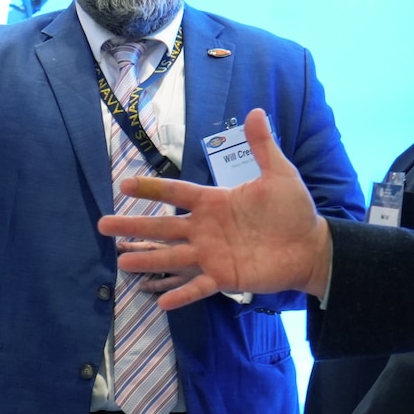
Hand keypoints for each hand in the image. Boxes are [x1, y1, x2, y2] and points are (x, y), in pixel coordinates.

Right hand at [96, 109, 331, 308]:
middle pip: (163, 227)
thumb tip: (255, 111)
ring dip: (148, 259)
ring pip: (173, 257)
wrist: (310, 246)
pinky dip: (181, 295)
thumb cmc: (293, 211)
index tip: (124, 185)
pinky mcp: (224, 277)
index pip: (176, 193)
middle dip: (133, 226)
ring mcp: (212, 255)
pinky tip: (160, 302)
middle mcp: (205, 229)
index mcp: (214, 203)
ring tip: (121, 261)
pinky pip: (197, 287)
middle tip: (103, 226)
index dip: (151, 190)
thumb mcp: (279, 175)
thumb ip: (263, 147)